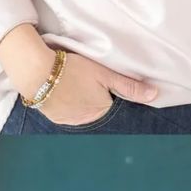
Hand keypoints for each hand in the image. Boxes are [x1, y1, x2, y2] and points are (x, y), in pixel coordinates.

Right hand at [0, 24, 157, 125]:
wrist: (36, 72)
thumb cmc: (74, 70)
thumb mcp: (105, 74)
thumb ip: (129, 87)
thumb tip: (154, 95)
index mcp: (101, 111)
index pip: (112, 104)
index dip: (108, 91)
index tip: (101, 83)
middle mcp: (85, 121)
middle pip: (96, 109)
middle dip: (94, 98)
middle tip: (85, 81)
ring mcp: (67, 121)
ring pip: (81, 112)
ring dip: (80, 102)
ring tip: (74, 85)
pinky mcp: (53, 118)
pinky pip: (66, 113)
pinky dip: (67, 105)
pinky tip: (64, 92)